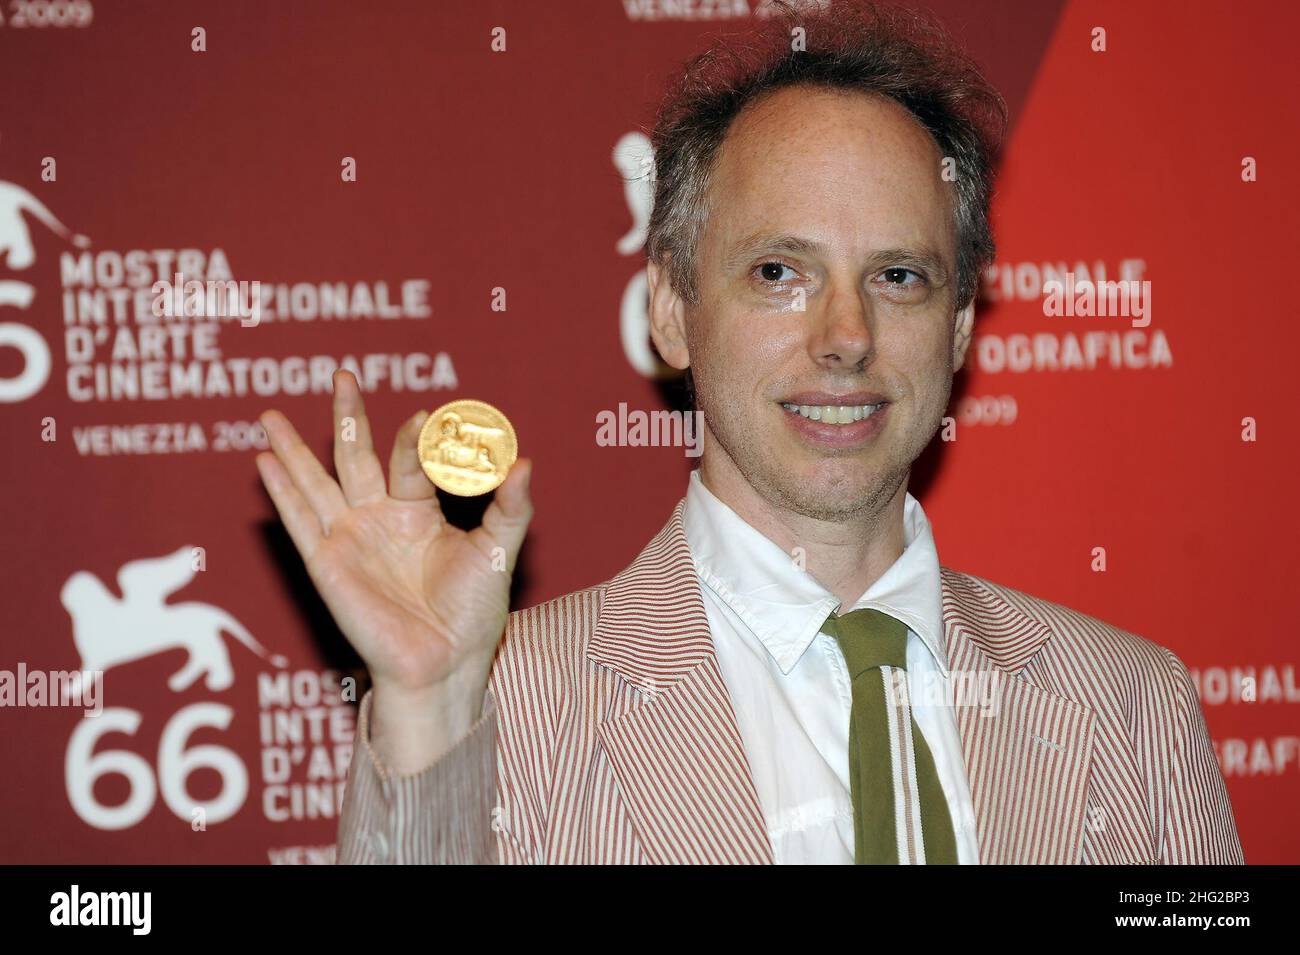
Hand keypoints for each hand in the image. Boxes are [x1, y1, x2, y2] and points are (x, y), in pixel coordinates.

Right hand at [255, 370, 532, 769]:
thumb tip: (526, 460)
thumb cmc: (473, 613)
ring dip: (295, 448)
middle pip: (356, 457)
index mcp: (418, 512)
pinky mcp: (327, 563)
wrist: (445, 662)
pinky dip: (282, 490)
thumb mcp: (498, 551)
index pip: (411, 461)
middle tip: (341, 375)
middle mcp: (379, 519)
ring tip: (271, 414)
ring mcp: (349, 538)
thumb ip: (510, 506)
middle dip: (349, 417)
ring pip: (317, 482)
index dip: (416, 439)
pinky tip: (265, 460)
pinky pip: (299, 520)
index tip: (427, 417)